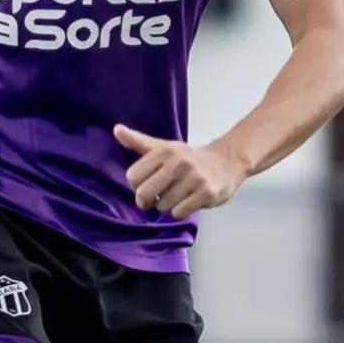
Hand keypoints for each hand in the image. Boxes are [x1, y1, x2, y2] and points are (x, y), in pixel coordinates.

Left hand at [113, 125, 244, 220]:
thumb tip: (116, 129)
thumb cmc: (190, 157)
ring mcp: (194, 179)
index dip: (137, 185)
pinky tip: (188, 201)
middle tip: (156, 198)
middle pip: (144, 194)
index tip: (147, 184)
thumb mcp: (164, 147)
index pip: (133, 177)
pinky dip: (180, 211)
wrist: (227, 161)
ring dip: (167, 206)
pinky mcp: (206, 193)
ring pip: (162, 206)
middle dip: (148, 201)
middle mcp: (179, 163)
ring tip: (177, 196)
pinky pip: (179, 213)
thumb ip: (138, 141)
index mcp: (164, 151)